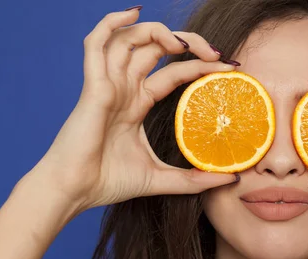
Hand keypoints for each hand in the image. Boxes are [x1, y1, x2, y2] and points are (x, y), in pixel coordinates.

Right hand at [29, 8, 237, 212]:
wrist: (76, 192)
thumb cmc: (109, 182)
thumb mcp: (163, 179)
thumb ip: (195, 179)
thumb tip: (231, 178)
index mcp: (138, 103)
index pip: (174, 72)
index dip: (200, 65)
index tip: (229, 67)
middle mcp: (124, 88)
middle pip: (157, 48)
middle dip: (189, 43)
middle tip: (216, 53)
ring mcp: (108, 84)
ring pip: (131, 39)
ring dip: (160, 32)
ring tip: (185, 45)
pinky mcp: (94, 86)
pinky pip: (96, 43)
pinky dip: (111, 22)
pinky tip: (134, 13)